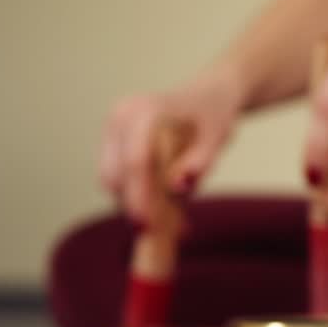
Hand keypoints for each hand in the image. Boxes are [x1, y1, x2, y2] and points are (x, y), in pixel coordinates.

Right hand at [100, 75, 241, 227]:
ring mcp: (113, 126)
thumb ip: (199, 162)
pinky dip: (133, 193)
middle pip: (117, 175)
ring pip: (111, 179)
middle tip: (172, 231)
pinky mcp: (111, 138)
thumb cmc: (214, 115)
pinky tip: (161, 203)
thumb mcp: (217, 139)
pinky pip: (114, 175)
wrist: (207, 95)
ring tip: (173, 218)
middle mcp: (122, 116)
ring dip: (134, 202)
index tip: (148, 226)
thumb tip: (177, 187)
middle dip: (137, 206)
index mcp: (147, 112)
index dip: (139, 197)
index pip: (135, 161)